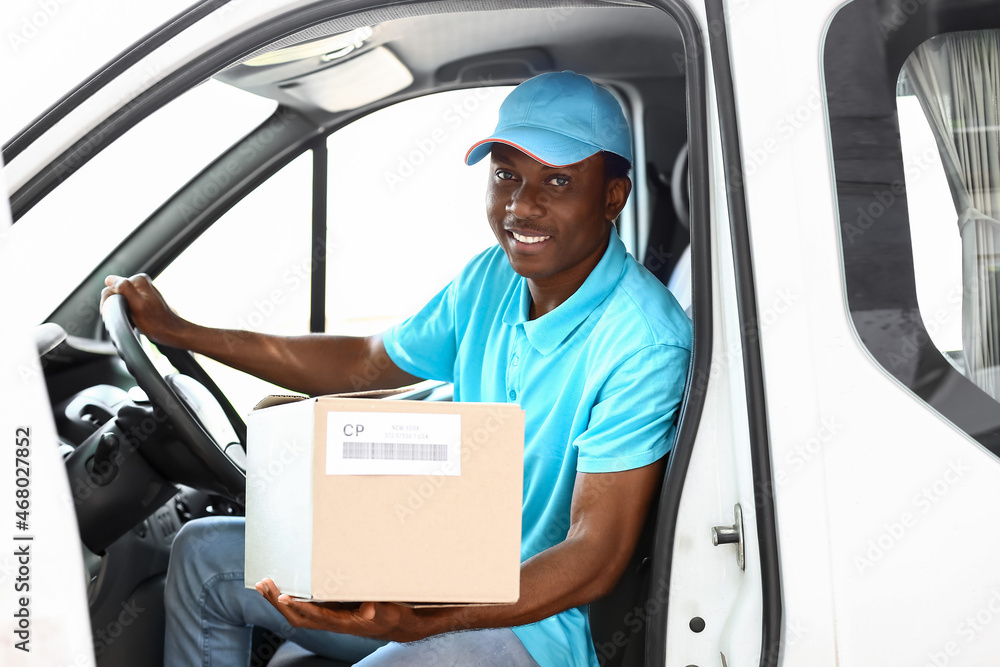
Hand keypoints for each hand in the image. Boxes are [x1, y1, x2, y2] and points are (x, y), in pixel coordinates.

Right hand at [100, 274, 185, 345]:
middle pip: (114, 294)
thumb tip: (109, 279)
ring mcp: (141, 291)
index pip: (111, 287)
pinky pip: (126, 306)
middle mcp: (140, 283)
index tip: (117, 314)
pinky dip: (126, 314)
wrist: (171, 332)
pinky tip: (133, 322)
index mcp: (138, 280)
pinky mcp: (141, 300)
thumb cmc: (156, 322)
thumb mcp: (138, 304)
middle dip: (115, 308)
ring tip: (130, 321)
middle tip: (126, 319)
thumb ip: (124, 288)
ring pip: (119, 300)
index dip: (109, 302)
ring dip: (120, 312)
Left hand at [254, 578, 439, 642]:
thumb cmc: (392, 616)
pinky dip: (289, 599)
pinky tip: (282, 588)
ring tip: (264, 585)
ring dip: (278, 601)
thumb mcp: (389, 610)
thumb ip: (378, 607)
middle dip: (278, 603)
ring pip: (297, 614)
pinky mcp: (329, 612)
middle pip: (297, 617)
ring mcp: (329, 618)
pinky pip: (303, 609)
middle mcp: (332, 622)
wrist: (396, 624)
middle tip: (264, 585)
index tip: (284, 596)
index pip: (316, 617)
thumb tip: (368, 607)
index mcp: (344, 622)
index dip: (299, 607)